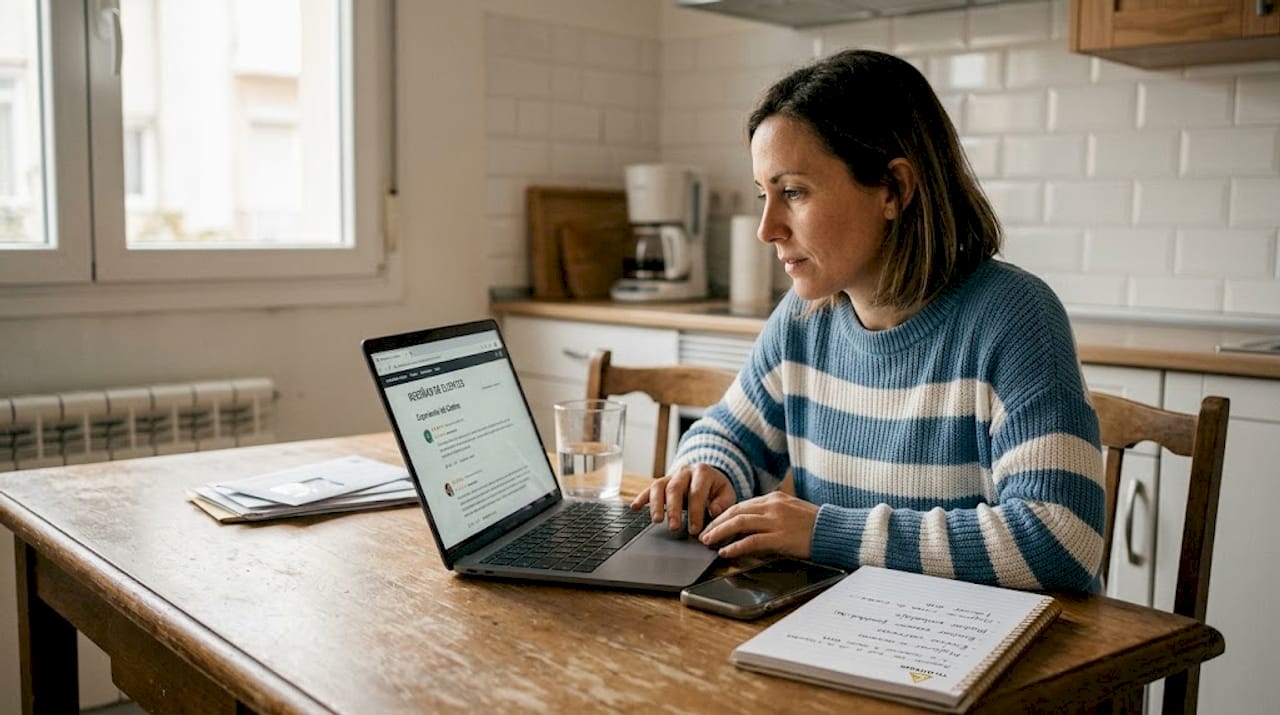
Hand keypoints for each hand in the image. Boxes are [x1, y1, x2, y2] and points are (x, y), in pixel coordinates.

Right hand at [630, 464, 735, 535]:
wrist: (705, 475)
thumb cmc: (716, 488)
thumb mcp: (726, 493)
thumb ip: (724, 502)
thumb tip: (715, 511)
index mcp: (703, 472)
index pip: (697, 492)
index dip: (696, 511)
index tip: (695, 530)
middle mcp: (684, 471)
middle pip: (675, 488)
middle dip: (674, 509)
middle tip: (674, 527)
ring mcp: (670, 476)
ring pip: (659, 486)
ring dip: (656, 504)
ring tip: (657, 520)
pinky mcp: (661, 482)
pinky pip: (648, 489)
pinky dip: (641, 498)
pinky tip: (634, 507)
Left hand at [697, 491, 818, 559]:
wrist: (836, 531)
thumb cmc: (814, 525)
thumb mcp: (790, 511)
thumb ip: (770, 514)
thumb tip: (748, 526)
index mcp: (774, 498)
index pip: (741, 505)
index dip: (723, 515)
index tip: (712, 524)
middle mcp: (772, 506)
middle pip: (735, 511)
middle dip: (716, 523)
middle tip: (703, 534)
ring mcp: (776, 521)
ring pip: (739, 523)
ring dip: (719, 533)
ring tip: (708, 542)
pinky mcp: (781, 538)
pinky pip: (752, 541)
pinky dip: (735, 546)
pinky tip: (726, 552)